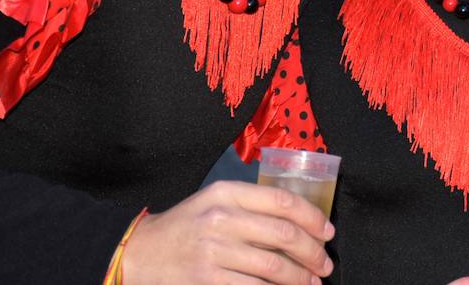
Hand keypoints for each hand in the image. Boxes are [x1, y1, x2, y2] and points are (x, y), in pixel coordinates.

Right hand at [123, 181, 334, 284]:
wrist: (142, 252)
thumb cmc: (186, 226)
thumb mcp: (214, 201)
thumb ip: (251, 205)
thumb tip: (299, 223)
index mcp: (227, 192)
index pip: (282, 201)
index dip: (312, 217)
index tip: (327, 231)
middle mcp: (222, 218)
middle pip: (284, 235)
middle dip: (312, 252)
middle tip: (324, 263)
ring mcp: (214, 251)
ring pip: (274, 267)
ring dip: (300, 278)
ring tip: (312, 282)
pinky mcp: (208, 280)